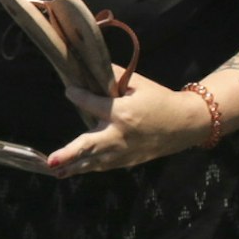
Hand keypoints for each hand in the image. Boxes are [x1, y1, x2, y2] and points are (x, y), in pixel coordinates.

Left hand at [45, 70, 208, 176]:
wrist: (187, 124)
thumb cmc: (161, 100)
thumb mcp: (139, 84)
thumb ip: (115, 76)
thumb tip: (91, 67)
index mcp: (123, 112)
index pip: (92, 103)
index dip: (78, 95)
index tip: (70, 90)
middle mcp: (121, 135)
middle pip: (91, 145)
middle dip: (70, 153)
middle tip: (51, 161)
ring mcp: (125, 152)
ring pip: (95, 161)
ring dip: (73, 166)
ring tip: (53, 170)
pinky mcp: (129, 161)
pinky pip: (104, 165)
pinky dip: (88, 167)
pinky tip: (71, 171)